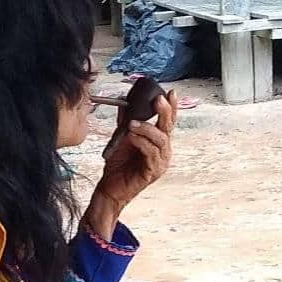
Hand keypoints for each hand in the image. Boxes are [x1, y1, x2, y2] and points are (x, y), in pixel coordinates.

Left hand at [100, 91, 176, 206]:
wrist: (109, 188)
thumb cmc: (117, 166)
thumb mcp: (121, 139)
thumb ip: (125, 122)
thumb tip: (125, 102)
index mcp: (158, 143)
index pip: (167, 122)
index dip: (171, 108)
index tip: (170, 93)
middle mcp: (163, 152)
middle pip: (168, 129)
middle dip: (165, 112)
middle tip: (158, 100)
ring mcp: (160, 163)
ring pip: (160, 140)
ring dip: (147, 128)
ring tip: (133, 123)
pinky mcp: (153, 172)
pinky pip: (151, 153)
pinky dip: (141, 142)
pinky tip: (131, 136)